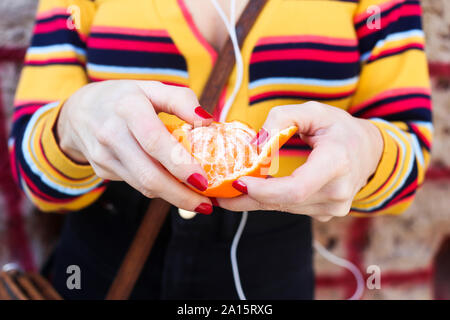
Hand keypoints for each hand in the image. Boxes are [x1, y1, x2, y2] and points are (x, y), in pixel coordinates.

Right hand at [57, 80, 214, 213]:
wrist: (79, 111)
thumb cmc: (123, 97)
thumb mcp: (151, 87)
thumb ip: (181, 99)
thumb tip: (207, 121)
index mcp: (128, 107)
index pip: (154, 141)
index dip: (180, 164)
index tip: (203, 180)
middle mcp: (111, 134)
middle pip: (149, 174)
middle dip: (181, 195)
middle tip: (206, 205)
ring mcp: (103, 156)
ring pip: (143, 186)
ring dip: (173, 197)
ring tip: (198, 202)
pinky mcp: (102, 170)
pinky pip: (136, 184)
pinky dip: (159, 189)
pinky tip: (174, 188)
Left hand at [216, 102, 383, 221]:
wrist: (369, 151)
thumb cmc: (340, 128)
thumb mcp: (313, 111)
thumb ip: (281, 119)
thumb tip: (254, 144)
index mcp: (337, 163)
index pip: (295, 189)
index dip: (263, 191)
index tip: (237, 182)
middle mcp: (337, 192)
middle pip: (283, 203)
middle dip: (247, 199)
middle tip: (217, 194)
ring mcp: (333, 208)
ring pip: (283, 208)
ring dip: (254, 201)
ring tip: (227, 192)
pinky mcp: (326, 214)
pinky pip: (290, 209)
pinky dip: (269, 201)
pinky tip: (251, 192)